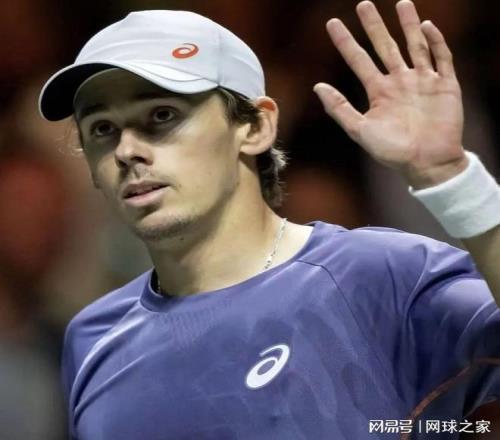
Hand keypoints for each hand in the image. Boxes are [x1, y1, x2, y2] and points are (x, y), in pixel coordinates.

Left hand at [314, 0, 467, 188]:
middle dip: (374, 26)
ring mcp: (423, 82)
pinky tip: (427, 27)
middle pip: (385, 47)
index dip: (345, 42)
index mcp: (379, 92)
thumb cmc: (393, 151)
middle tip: (363, 4)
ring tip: (401, 3)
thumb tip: (318, 86)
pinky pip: (441, 58)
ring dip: (408, 25)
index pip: (358, 60)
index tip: (332, 23)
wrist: (427, 163)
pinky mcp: (445, 85)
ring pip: (414, 46)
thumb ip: (340, 108)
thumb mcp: (360, 130)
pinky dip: (435, 42)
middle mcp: (399, 82)